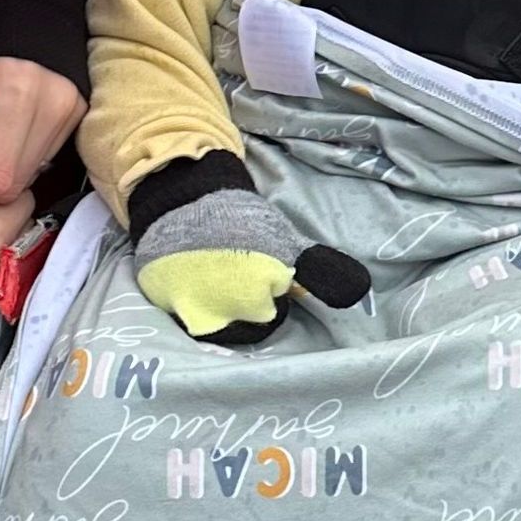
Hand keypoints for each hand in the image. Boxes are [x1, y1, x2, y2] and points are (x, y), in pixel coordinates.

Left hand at [0, 57, 85, 220]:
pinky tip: (1, 145)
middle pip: (14, 185)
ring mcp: (72, 110)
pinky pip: (43, 161)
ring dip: (0, 178)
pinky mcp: (79, 115)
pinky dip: (17, 163)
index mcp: (12, 91)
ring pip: (30, 178)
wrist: (24, 21)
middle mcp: (51, 102)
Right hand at [136, 187, 369, 342]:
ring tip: (217, 273)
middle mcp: (218, 315)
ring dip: (216, 305)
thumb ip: (321, 274)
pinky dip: (187, 297)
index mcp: (256, 304)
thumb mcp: (289, 246)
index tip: (266, 276)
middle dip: (244, 305)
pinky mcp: (158, 297)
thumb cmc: (245, 221)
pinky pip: (179, 309)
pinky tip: (194, 274)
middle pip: (240, 326)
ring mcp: (184, 308)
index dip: (272, 298)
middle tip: (240, 273)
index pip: (271, 320)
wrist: (188, 193)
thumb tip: (361, 295)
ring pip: (210, 322)